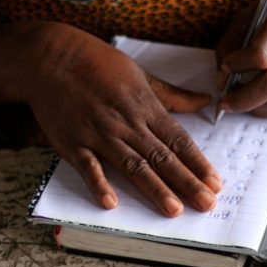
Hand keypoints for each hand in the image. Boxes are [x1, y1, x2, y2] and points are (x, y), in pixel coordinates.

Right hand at [14, 23, 221, 216]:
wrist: (51, 57)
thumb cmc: (98, 63)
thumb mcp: (141, 74)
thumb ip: (173, 94)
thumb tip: (205, 100)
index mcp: (145, 106)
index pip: (178, 140)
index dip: (198, 163)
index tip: (215, 183)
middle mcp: (126, 123)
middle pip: (162, 158)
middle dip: (187, 182)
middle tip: (206, 204)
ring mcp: (99, 134)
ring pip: (132, 165)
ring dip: (154, 188)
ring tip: (173, 210)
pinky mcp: (73, 142)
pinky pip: (88, 167)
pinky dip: (99, 184)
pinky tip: (111, 203)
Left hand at [215, 0, 266, 116]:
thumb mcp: (259, 9)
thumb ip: (234, 38)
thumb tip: (221, 74)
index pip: (261, 55)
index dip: (237, 65)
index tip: (226, 65)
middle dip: (242, 99)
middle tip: (224, 102)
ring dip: (254, 107)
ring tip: (238, 101)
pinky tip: (255, 101)